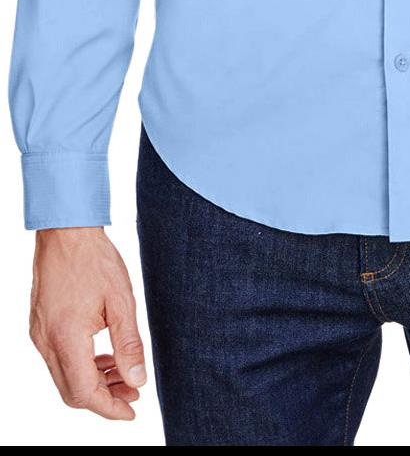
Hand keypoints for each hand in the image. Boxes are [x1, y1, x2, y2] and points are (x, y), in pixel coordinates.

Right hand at [28, 227, 146, 420]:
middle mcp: (46, 341)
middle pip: (72, 392)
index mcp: (66, 337)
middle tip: (133, 393)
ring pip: (64, 377)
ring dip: (94, 382)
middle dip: (104, 398)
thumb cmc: (94, 259)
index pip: (85, 393)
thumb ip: (129, 344)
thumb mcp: (121, 301)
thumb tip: (138, 380)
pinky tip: (104, 356)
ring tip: (124, 375)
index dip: (110, 408)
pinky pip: (59, 359)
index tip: (131, 411)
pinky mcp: (39, 325)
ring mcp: (39, 334)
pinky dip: (81, 366)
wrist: (66, 231)